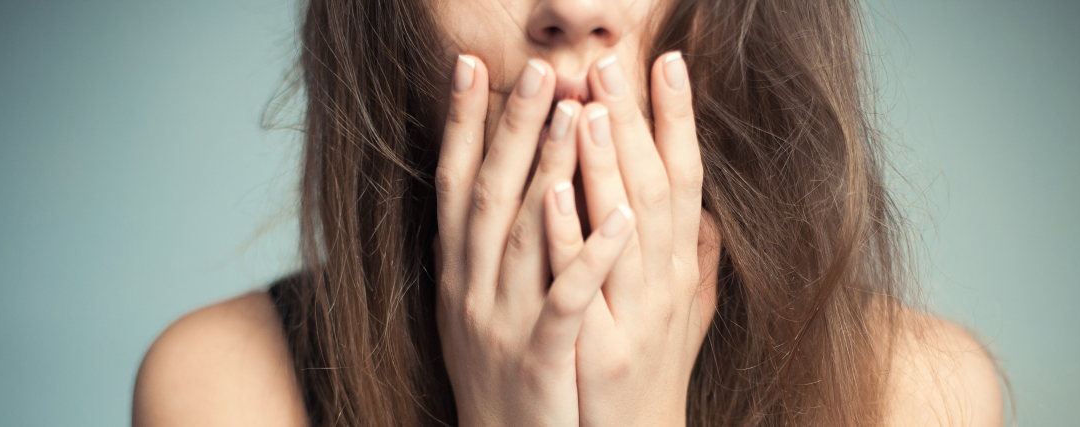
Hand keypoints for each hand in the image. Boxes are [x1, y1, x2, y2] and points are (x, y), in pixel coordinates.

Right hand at [434, 55, 636, 426]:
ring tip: (577, 116)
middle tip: (539, 71)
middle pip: (489, 196)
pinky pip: (567, 302)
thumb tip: (525, 185)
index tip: (470, 67)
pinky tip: (624, 217)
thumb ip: (500, 253)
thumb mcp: (488, 312)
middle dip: (513, 130)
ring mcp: (502, 328)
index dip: (461, 126)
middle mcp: (471, 294)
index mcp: (460, 276)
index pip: (455, 186)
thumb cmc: (511, 380)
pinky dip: (591, 256)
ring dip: (550, 172)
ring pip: (524, 237)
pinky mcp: (540, 362)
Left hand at [544, 52, 720, 425]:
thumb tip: (705, 209)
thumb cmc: (653, 371)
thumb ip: (696, 259)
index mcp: (680, 268)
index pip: (685, 179)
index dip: (678, 120)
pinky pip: (582, 285)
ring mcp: (634, 316)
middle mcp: (665, 284)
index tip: (668, 61)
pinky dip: (571, 236)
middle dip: (636, 121)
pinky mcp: (599, 350)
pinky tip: (555, 191)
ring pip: (624, 227)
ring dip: (606, 163)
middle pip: (655, 189)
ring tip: (590, 104)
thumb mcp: (686, 312)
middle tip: (615, 60)